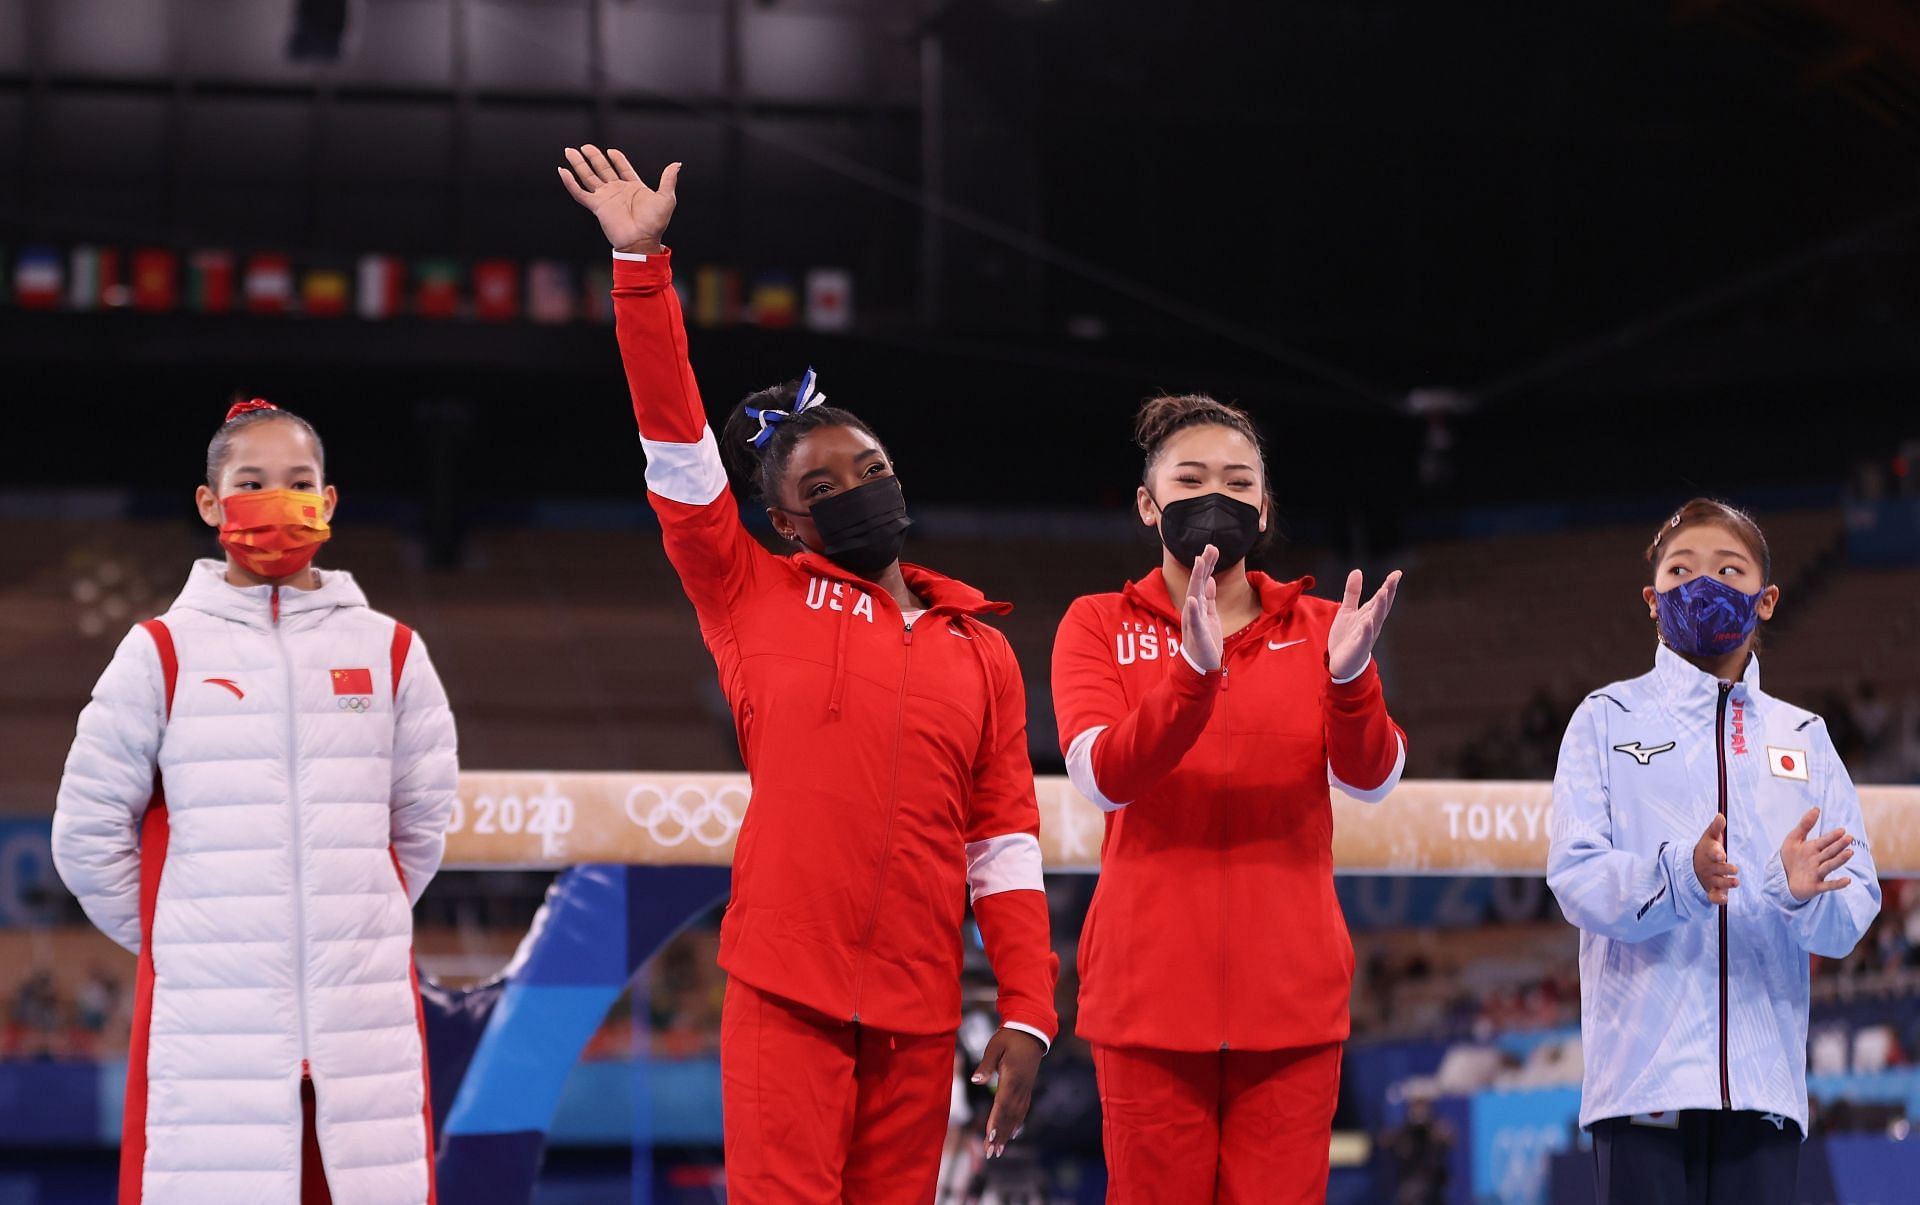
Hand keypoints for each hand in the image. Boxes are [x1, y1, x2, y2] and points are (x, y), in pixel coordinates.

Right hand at [558, 145, 678, 253]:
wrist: (642, 240)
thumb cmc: (655, 223)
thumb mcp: (666, 197)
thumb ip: (668, 179)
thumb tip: (677, 164)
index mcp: (633, 187)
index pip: (622, 168)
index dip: (617, 159)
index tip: (611, 150)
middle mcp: (617, 191)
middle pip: (602, 169)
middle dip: (593, 157)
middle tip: (584, 146)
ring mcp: (605, 197)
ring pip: (588, 176)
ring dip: (579, 164)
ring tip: (569, 151)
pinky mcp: (596, 206)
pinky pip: (579, 193)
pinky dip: (570, 182)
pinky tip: (562, 171)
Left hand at [972, 1027, 1043, 1158]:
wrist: (1031, 1032)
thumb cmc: (1010, 1037)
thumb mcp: (995, 1046)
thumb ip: (986, 1064)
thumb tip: (975, 1079)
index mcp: (1012, 1078)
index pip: (1003, 1104)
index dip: (997, 1121)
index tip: (990, 1137)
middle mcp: (1021, 1087)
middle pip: (1009, 1115)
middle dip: (1000, 1135)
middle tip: (991, 1153)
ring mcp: (1026, 1089)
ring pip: (1016, 1116)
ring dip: (1007, 1134)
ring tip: (998, 1151)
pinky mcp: (1026, 1089)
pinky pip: (1022, 1110)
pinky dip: (1017, 1124)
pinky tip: (1013, 1135)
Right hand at [1181, 543, 1223, 672]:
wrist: (1199, 664)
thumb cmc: (1204, 640)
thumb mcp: (1210, 615)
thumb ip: (1208, 598)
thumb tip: (1210, 580)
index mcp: (1199, 604)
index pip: (1203, 580)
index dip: (1208, 565)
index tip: (1212, 548)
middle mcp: (1194, 609)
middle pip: (1198, 582)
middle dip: (1204, 564)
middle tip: (1210, 546)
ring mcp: (1194, 620)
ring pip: (1195, 595)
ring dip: (1197, 578)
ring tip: (1200, 561)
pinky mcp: (1196, 633)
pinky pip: (1194, 620)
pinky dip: (1193, 609)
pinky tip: (1193, 599)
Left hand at [1326, 569, 1400, 680]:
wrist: (1341, 663)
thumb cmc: (1347, 637)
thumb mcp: (1347, 610)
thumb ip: (1353, 592)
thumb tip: (1357, 571)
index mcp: (1370, 614)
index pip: (1382, 598)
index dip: (1389, 586)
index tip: (1397, 573)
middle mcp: (1372, 624)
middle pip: (1382, 606)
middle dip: (1388, 592)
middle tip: (1393, 579)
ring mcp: (1367, 635)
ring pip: (1375, 620)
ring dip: (1380, 607)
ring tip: (1383, 592)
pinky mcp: (1358, 647)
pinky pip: (1364, 637)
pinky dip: (1367, 629)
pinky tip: (1368, 621)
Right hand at [1694, 814, 1738, 904]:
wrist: (1695, 866)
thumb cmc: (1707, 849)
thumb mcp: (1710, 837)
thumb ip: (1716, 828)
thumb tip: (1721, 815)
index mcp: (1709, 852)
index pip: (1711, 852)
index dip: (1716, 853)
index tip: (1721, 854)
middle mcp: (1709, 867)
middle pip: (1717, 869)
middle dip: (1725, 870)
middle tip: (1735, 869)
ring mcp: (1710, 879)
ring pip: (1717, 882)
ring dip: (1726, 883)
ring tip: (1735, 882)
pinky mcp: (1712, 890)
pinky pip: (1713, 896)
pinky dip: (1717, 899)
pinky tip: (1725, 899)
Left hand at [1781, 807, 1853, 901]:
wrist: (1781, 877)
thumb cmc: (1790, 857)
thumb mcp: (1794, 839)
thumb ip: (1805, 824)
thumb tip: (1816, 808)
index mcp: (1814, 848)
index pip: (1825, 841)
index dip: (1832, 836)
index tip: (1842, 830)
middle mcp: (1818, 860)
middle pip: (1830, 852)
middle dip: (1839, 845)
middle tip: (1849, 838)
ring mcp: (1818, 873)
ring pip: (1830, 866)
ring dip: (1840, 860)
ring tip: (1850, 853)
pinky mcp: (1816, 887)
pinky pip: (1828, 885)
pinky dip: (1837, 884)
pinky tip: (1847, 881)